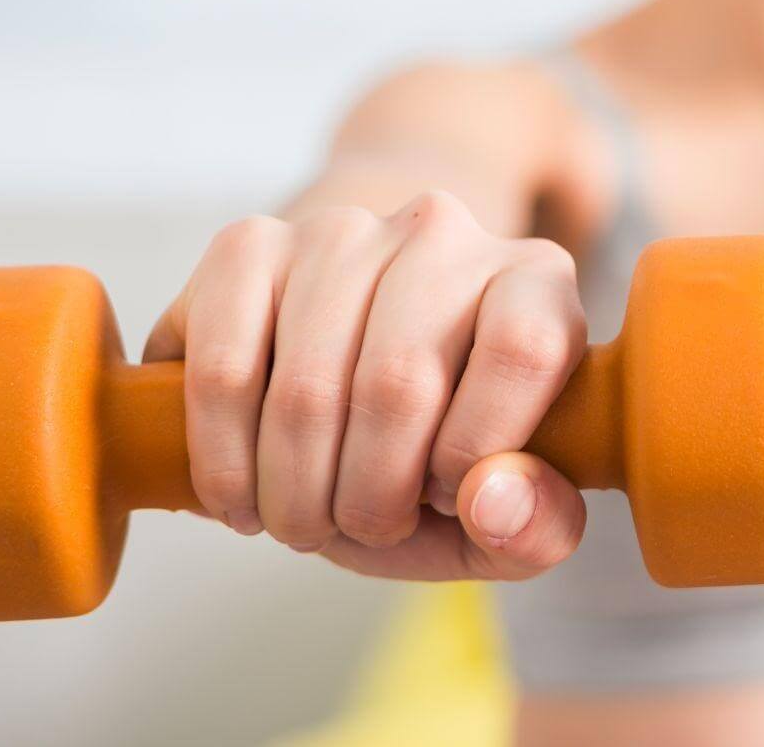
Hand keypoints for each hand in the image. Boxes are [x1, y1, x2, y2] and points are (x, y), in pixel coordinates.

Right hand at [144, 190, 587, 579]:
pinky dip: (223, 458)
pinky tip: (240, 495)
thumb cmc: (446, 440)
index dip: (476, 448)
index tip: (446, 500)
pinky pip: (224, 368)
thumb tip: (491, 505)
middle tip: (359, 532)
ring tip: (302, 522)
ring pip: (307, 387)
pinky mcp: (249, 244)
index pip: (524, 348)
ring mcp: (342, 231)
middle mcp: (443, 233)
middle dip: (368, 499)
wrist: (354, 360)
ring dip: (294, 492)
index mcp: (534, 278)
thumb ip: (539, 523)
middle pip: (399, 381)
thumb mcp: (514, 503)